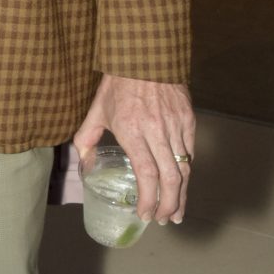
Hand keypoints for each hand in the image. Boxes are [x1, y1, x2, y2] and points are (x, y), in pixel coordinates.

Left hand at [71, 74, 194, 224]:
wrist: (146, 54)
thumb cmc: (118, 83)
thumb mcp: (97, 110)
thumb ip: (86, 137)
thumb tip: (83, 161)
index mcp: (133, 131)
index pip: (147, 174)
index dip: (148, 199)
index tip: (144, 213)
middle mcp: (157, 131)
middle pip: (171, 178)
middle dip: (168, 204)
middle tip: (163, 219)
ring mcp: (176, 125)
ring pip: (185, 168)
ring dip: (182, 194)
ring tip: (176, 211)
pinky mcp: (189, 119)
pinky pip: (190, 152)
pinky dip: (186, 171)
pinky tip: (181, 184)